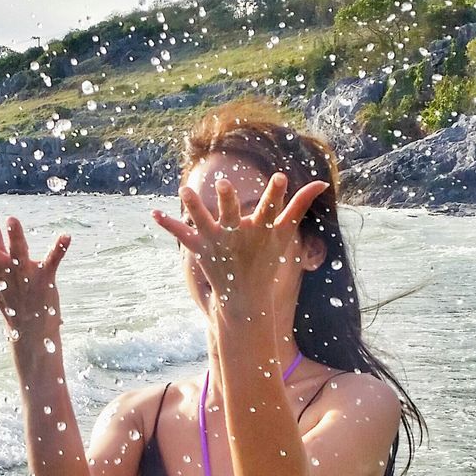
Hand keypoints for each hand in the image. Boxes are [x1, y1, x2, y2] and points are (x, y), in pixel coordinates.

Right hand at [0, 210, 69, 340]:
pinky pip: (52, 262)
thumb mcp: (0, 270)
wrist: (32, 331)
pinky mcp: (44, 280)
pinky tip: (65, 236)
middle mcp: (1, 272)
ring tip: (12, 220)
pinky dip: (59, 250)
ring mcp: (22, 276)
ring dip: (15, 239)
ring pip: (17, 255)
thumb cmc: (15, 295)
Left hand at [151, 171, 328, 308]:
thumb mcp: (284, 234)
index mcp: (259, 230)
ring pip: (203, 221)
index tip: (281, 178)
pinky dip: (167, 224)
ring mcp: (217, 242)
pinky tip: (153, 213)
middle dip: (227, 200)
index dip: (276, 194)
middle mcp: (237, 235)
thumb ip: (299, 206)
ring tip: (184, 191)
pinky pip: (181, 234)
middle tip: (224, 182)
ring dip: (193, 207)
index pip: (270, 208)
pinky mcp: (200, 249)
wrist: (245, 297)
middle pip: (231, 214)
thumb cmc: (266, 260)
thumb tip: (322, 182)